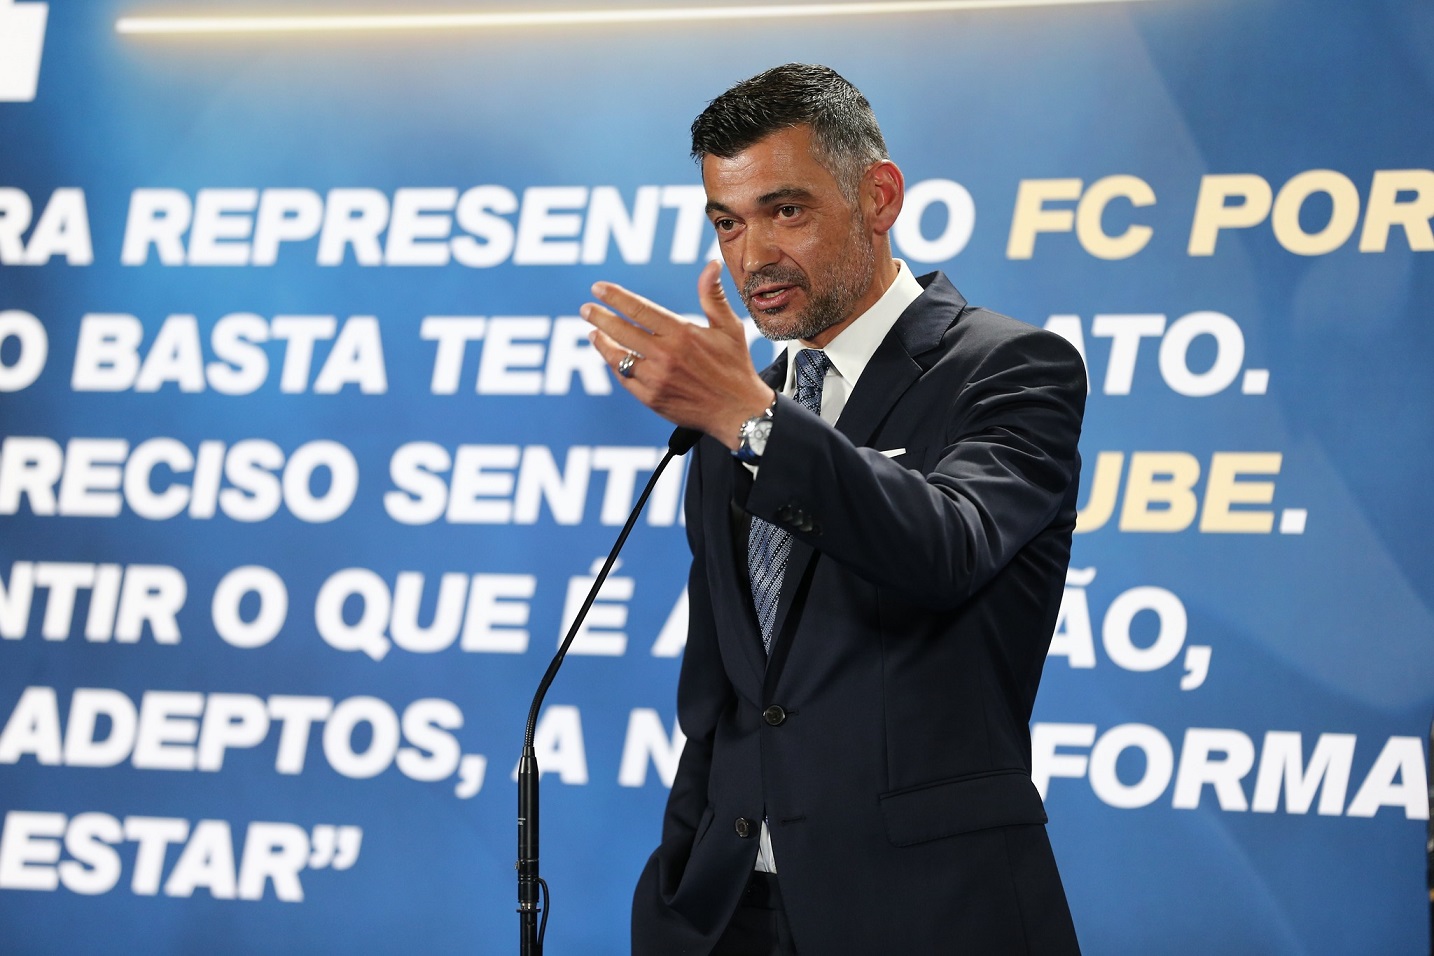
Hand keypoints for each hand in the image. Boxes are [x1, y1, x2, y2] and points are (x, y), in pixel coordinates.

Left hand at [582, 260, 774, 449]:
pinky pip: (625, 379)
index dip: (615, 297)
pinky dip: (616, 366)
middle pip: (621, 331)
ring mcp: (656, 379)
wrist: (738, 411)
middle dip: (599, 317)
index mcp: (682, 334)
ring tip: (593, 333)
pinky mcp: (652, 399)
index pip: (639, 309)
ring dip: (603, 343)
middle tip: (586, 309)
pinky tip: (613, 357)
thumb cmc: (735, 366)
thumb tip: (711, 265)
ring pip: (618, 357)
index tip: (598, 288)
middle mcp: (665, 356)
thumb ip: (713, 296)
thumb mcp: (729, 327)